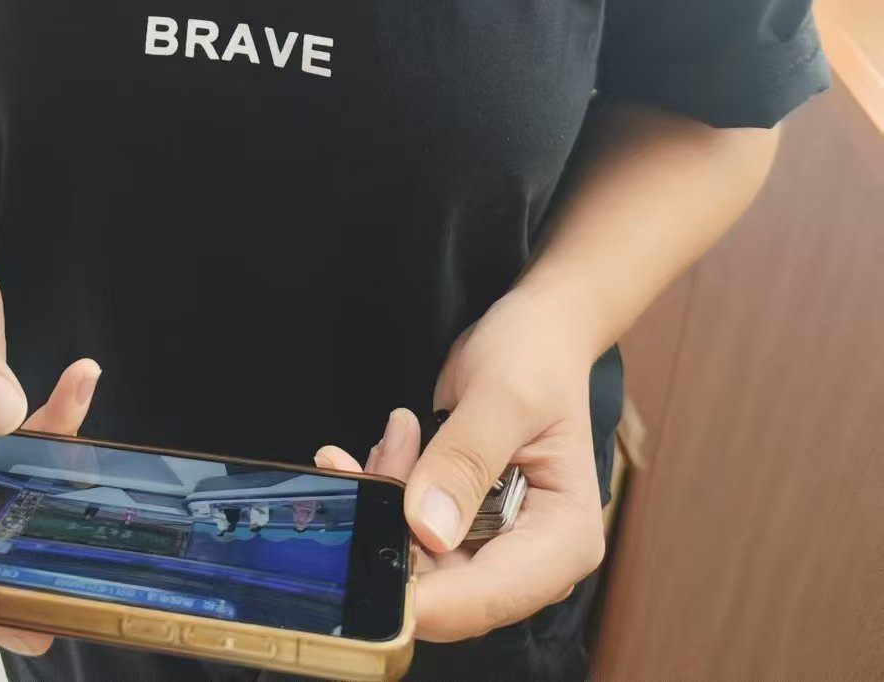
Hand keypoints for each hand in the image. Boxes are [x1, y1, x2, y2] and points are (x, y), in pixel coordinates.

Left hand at [317, 288, 604, 643]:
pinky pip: (410, 530)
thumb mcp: (501, 396)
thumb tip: (426, 529)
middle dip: (393, 526)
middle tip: (372, 457)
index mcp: (565, 539)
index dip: (427, 598)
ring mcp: (495, 545)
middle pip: (445, 585)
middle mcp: (533, 558)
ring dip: (387, 500)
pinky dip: (389, 490)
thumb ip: (465, 461)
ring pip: (416, 557)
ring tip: (398, 433)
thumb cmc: (535, 357)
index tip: (365, 571)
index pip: (491, 597)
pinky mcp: (465, 528)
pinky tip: (394, 443)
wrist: (536, 333)